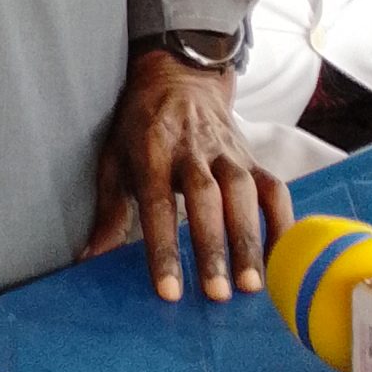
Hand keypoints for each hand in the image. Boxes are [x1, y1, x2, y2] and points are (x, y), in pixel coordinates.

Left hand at [81, 50, 292, 302]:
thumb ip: (109, 211)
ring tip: (253, 286)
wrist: (178, 76)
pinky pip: (274, 188)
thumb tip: (89, 260)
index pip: (157, 202)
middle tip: (218, 295)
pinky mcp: (252, 155)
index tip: (170, 292)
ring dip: (249, 239)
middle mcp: (192, 147)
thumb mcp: (115, 158)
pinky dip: (282, 223)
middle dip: (213, 246)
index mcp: (152, 149)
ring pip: (243, 192)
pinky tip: (282, 260)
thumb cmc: (140, 126)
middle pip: (206, 197)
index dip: (164, 248)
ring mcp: (227, 150)